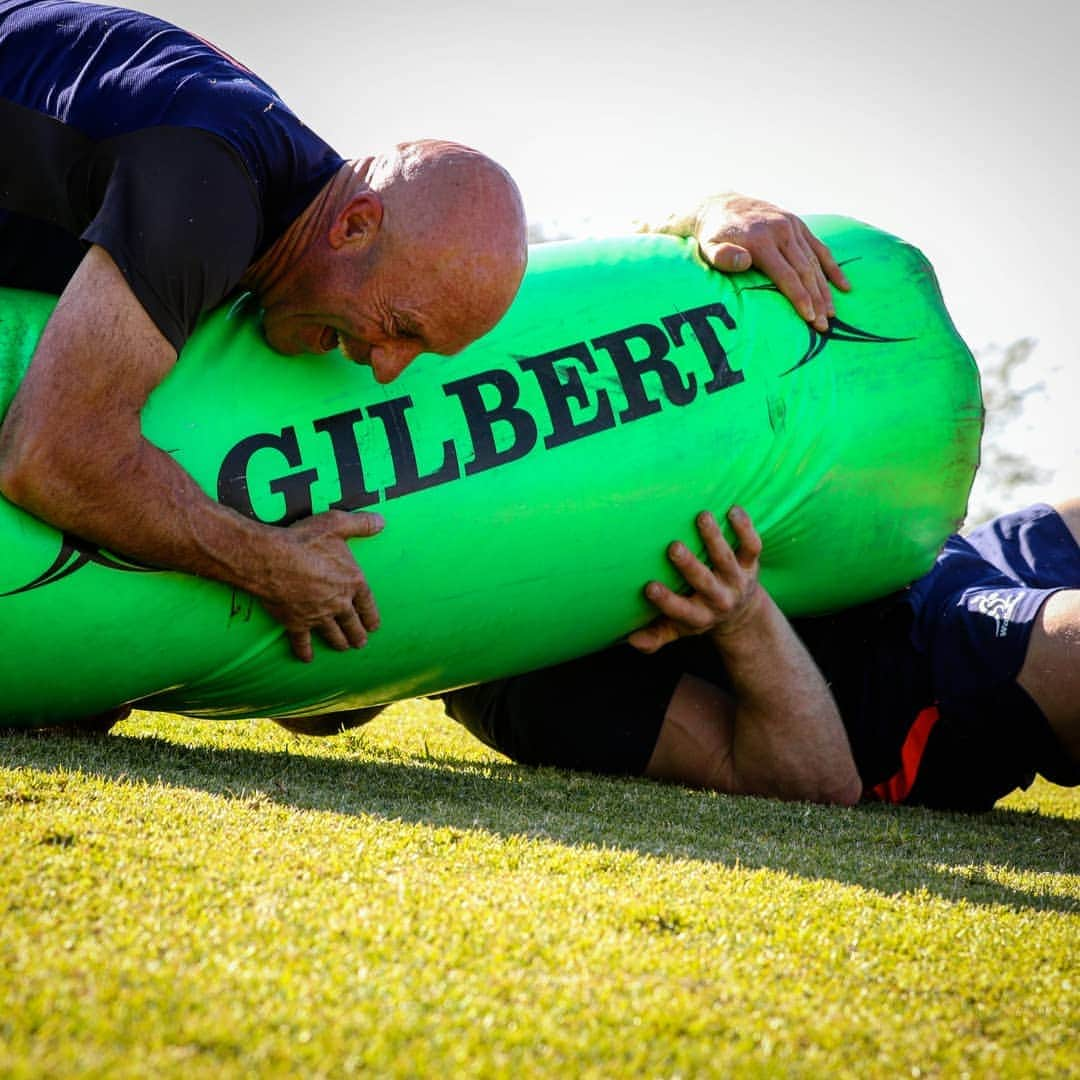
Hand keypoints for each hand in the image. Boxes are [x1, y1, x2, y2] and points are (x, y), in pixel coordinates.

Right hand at [256, 510, 384, 662]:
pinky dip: (304, 651)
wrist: (272, 560)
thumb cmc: (305, 540)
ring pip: (333, 635)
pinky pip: (302, 641)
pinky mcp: (296, 623)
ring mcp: (318, 616)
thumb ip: (361, 524)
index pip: (368, 604)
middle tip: (360, 643)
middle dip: (357, 635)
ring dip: (339, 643)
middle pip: (352, 624)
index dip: (371, 616)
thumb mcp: (337, 524)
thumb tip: (381, 522)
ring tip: (344, 648)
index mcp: (352, 582)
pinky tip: (307, 659)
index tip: (374, 626)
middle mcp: (339, 603)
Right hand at [628, 507, 763, 654]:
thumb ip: (655, 636)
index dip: (666, 601)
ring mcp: (736, 580)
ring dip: (715, 538)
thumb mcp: (677, 629)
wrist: (741, 614)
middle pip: (705, 583)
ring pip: (727, 560)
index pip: (681, 611)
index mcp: (699, 616)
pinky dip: (746, 528)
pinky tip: (734, 509)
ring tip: (703, 516)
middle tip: (674, 548)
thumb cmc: (697, 614)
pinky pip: (752, 546)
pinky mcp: (751, 564)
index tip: (649, 588)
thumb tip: (631, 641)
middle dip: (690, 567)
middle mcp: (719, 599)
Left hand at [694, 194, 850, 331]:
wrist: (721, 206)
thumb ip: (723, 256)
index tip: (809, 318)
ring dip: (826, 290)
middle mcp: (781, 231)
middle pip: (805, 271)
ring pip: (815, 262)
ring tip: (832, 314)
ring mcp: (792, 227)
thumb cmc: (713, 236)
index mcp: (762, 240)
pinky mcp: (798, 225)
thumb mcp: (709, 247)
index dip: (799, 297)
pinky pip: (820, 248)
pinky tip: (844, 286)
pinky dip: (833, 268)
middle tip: (824, 326)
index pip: (786, 274)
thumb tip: (745, 262)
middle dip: (816, 300)